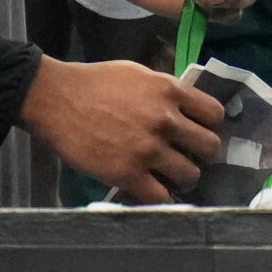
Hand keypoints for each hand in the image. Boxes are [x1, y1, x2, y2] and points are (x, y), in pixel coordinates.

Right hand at [18, 56, 224, 203]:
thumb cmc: (94, 82)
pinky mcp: (128, 174)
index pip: (214, 114)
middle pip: (209, 147)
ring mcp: (148, 149)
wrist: (57, 100)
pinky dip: (160, 197)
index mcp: (168, 91)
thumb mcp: (137, 74)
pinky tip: (152, 190)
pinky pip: (161, 197)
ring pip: (190, 175)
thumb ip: (164, 91)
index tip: (197, 131)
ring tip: (170, 177)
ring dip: (183, 178)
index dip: (208, 125)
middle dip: (201, 154)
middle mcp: (165, 120)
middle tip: (186, 156)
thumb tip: (183, 108)